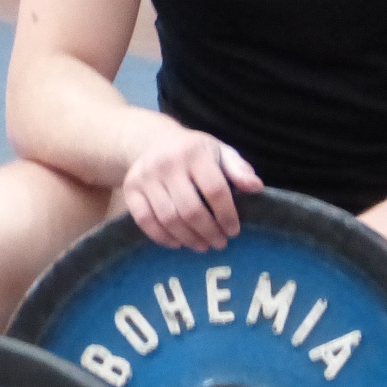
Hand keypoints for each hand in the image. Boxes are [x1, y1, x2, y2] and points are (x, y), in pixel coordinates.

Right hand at [123, 128, 263, 251]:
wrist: (152, 141)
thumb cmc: (194, 151)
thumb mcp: (220, 152)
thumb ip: (239, 169)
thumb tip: (257, 187)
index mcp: (194, 152)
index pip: (215, 189)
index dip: (226, 214)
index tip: (234, 230)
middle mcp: (167, 163)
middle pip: (191, 209)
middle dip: (208, 232)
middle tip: (220, 244)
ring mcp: (145, 177)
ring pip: (168, 219)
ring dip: (188, 238)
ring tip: (202, 245)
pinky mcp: (130, 189)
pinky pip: (145, 221)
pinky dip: (162, 237)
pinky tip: (178, 243)